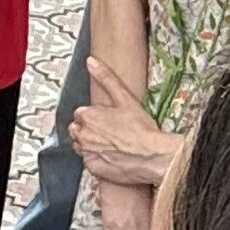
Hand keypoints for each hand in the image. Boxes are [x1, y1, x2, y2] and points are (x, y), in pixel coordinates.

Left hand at [73, 57, 180, 187]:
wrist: (152, 156)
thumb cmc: (141, 128)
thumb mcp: (124, 98)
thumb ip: (105, 77)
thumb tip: (91, 61)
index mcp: (88, 116)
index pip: (81, 114)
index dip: (95, 116)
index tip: (108, 119)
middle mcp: (83, 135)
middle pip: (77, 130)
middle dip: (89, 129)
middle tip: (110, 132)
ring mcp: (87, 153)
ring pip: (81, 146)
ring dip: (91, 144)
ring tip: (112, 144)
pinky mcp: (93, 168)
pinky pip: (89, 162)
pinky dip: (97, 159)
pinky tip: (112, 156)